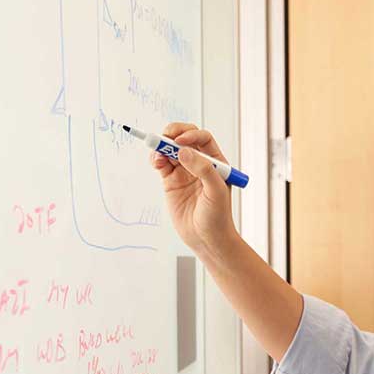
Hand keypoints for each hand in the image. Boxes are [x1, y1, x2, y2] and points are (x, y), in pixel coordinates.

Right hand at [147, 122, 237, 250]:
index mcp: (216, 162)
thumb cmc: (218, 217)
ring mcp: (184, 172)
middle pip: (184, 138)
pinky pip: (161, 164)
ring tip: (157, 155)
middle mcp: (199, 164)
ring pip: (170, 150)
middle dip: (173, 133)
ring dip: (161, 146)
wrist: (206, 239)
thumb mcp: (216, 191)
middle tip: (164, 137)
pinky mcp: (171, 182)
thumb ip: (203, 169)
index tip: (180, 141)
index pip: (203, 138)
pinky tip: (155, 162)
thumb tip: (183, 151)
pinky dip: (156, 159)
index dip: (191, 135)